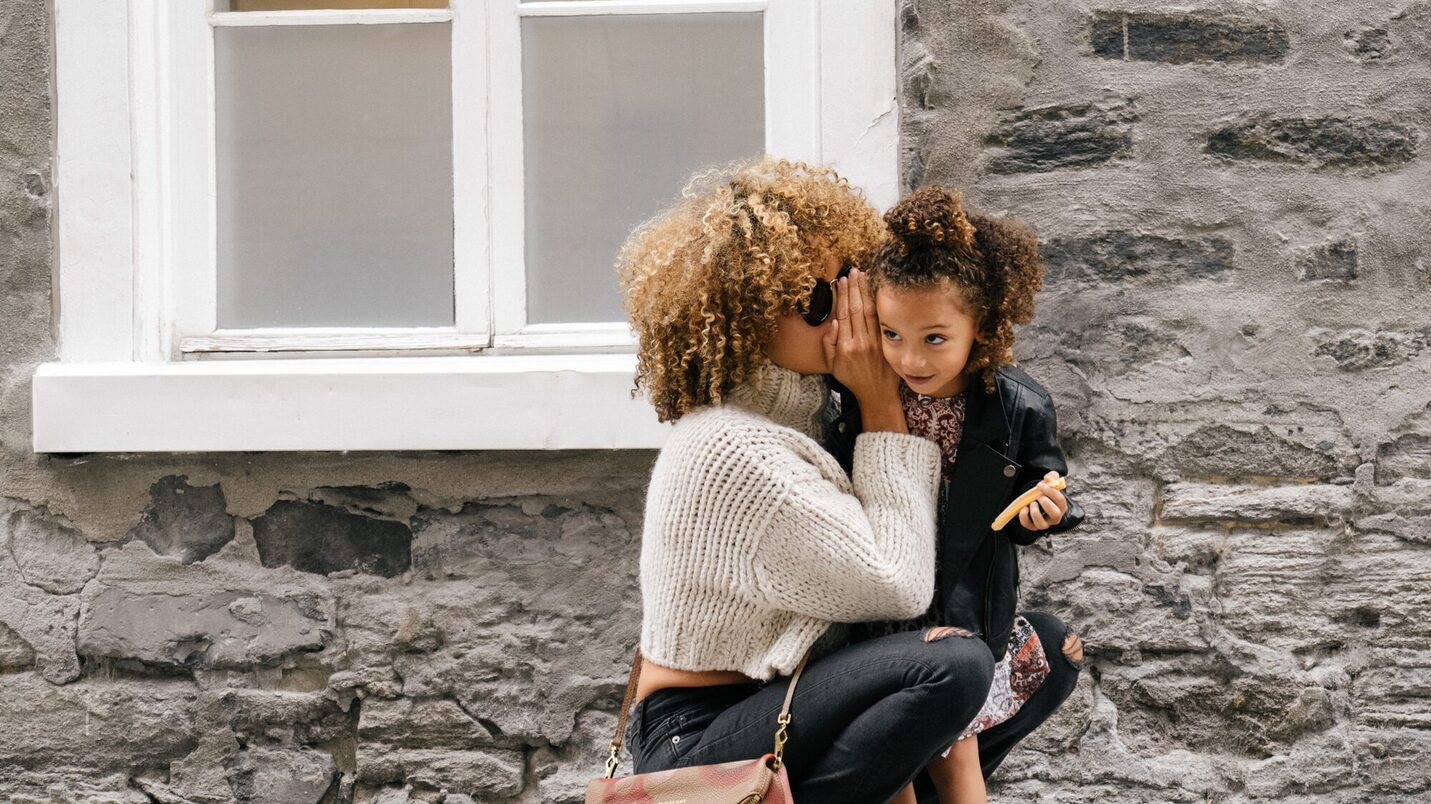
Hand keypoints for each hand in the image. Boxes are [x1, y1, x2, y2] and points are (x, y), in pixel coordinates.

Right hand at [821, 269, 903, 430]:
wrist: (876, 393)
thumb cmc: (852, 379)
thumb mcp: (833, 366)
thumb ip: (829, 344)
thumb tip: (834, 322)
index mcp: (844, 347)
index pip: (842, 314)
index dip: (841, 296)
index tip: (840, 281)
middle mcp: (860, 342)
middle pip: (855, 308)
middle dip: (854, 288)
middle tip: (853, 271)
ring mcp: (875, 341)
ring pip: (869, 310)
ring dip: (865, 291)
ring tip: (863, 275)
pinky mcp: (886, 342)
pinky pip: (881, 319)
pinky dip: (878, 303)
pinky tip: (876, 291)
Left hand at [1016, 471, 1068, 530]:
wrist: (1038, 499)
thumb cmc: (1046, 492)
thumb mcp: (1050, 482)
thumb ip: (1052, 477)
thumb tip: (1048, 478)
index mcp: (1061, 506)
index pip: (1060, 500)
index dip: (1051, 491)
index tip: (1041, 485)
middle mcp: (1055, 517)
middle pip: (1055, 514)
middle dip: (1046, 503)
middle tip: (1039, 496)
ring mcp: (1044, 523)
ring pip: (1042, 524)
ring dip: (1035, 512)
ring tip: (1032, 503)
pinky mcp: (1033, 526)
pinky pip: (1029, 525)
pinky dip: (1024, 517)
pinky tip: (1024, 508)